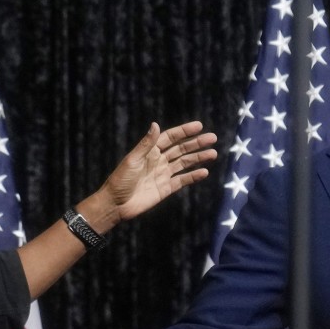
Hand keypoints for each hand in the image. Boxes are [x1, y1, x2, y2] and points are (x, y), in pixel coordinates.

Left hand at [84, 121, 217, 229]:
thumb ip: (146, 144)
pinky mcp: (166, 188)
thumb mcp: (133, 160)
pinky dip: (193, 176)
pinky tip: (204, 172)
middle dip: (197, 143)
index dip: (184, 131)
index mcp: (150, 151)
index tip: (199, 126)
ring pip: (184, 163)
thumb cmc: (120, 180)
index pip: (171, 137)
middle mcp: (159, 160)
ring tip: (213, 153)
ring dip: (198, 158)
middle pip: (181, 149)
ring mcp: (163, 174)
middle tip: (213, 138)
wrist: (116, 204)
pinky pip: (182, 180)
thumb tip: (156, 124)